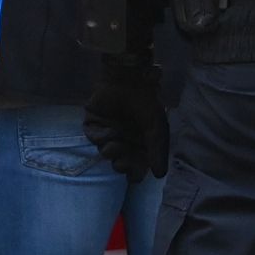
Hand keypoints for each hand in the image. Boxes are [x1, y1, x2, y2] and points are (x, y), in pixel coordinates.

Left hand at [83, 62, 167, 180]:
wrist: (130, 78)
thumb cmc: (146, 102)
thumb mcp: (157, 128)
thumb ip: (158, 151)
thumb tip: (160, 176)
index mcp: (140, 144)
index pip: (136, 167)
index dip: (134, 175)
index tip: (134, 176)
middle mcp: (124, 140)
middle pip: (119, 163)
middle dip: (121, 166)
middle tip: (122, 162)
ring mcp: (108, 131)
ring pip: (105, 152)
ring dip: (111, 151)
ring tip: (117, 143)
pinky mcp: (94, 122)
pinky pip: (94, 137)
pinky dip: (101, 137)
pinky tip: (110, 130)